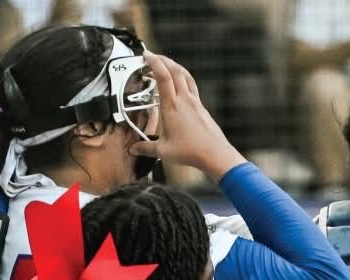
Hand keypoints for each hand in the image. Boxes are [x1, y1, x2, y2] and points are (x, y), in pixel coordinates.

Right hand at [130, 53, 243, 179]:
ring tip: (166, 64)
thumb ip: (146, 149)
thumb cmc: (192, 152)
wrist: (215, 154)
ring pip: (185, 75)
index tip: (146, 55)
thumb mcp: (164, 152)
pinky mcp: (201, 107)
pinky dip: (184, 78)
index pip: (162, 76)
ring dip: (175, 66)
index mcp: (171, 106)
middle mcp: (184, 100)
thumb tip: (133, 150)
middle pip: (174, 69)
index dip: (153, 62)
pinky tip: (181, 84)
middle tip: (153, 57)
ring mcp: (194, 102)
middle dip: (162, 59)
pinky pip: (192, 86)